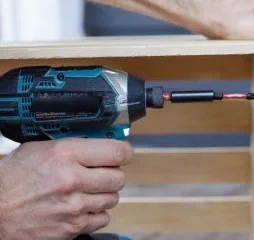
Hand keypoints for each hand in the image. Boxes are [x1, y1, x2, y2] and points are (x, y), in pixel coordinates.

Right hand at [0, 138, 132, 238]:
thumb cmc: (13, 178)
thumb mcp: (39, 148)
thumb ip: (72, 145)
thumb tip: (99, 141)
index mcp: (66, 154)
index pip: (117, 151)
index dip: (124, 152)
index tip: (123, 154)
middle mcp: (73, 179)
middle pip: (119, 177)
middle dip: (113, 174)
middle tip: (103, 173)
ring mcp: (74, 206)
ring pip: (113, 198)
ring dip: (104, 193)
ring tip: (88, 190)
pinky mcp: (73, 227)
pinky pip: (103, 218)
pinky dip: (96, 212)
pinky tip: (82, 206)